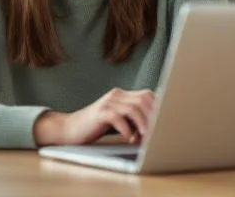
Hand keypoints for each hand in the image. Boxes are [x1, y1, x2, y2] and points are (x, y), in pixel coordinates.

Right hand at [34, 88, 154, 145]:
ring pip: (134, 108)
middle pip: (144, 99)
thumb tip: (157, 127)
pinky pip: (118, 118)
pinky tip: (130, 139)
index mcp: (123, 95)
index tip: (165, 124)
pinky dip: (128, 130)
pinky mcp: (99, 112)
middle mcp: (116, 95)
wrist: (69, 129)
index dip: (159, 108)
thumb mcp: (118, 121)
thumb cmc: (96, 127)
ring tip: (145, 139)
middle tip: (158, 133)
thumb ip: (133, 119)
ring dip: (143, 125)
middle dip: (154, 117)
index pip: (148, 95)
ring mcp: (107, 102)